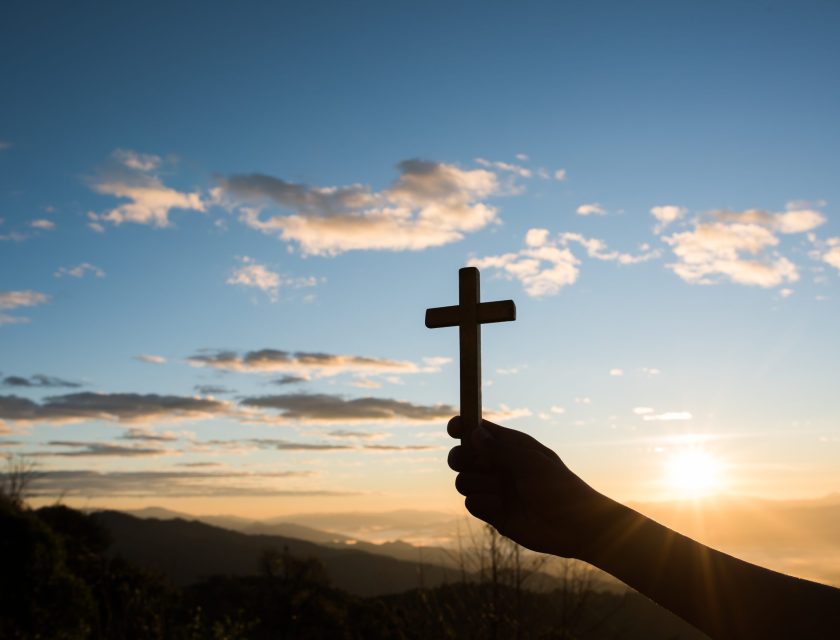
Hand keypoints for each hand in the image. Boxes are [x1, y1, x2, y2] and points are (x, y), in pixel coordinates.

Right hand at [447, 416, 611, 558]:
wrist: (574, 526)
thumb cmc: (559, 487)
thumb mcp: (530, 462)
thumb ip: (499, 449)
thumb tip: (472, 434)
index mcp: (509, 446)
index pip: (477, 431)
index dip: (462, 427)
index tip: (454, 429)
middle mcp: (498, 465)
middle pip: (461, 456)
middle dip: (461, 458)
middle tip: (475, 462)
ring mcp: (493, 489)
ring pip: (463, 480)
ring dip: (478, 483)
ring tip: (502, 490)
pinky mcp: (492, 512)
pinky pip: (470, 503)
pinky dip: (483, 503)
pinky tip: (502, 507)